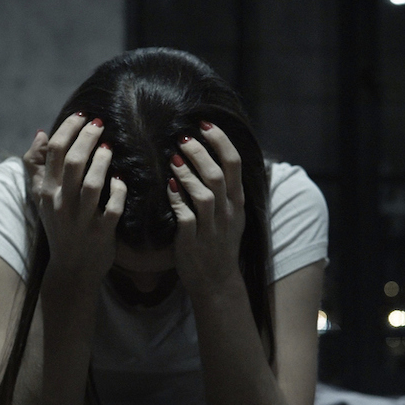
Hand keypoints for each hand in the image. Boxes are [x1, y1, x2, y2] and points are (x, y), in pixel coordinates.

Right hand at [24, 113, 126, 285]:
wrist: (71, 268)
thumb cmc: (59, 226)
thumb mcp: (42, 198)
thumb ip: (36, 166)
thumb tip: (42, 134)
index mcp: (46, 191)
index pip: (54, 152)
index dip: (69, 129)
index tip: (83, 116)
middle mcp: (61, 204)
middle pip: (73, 162)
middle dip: (88, 137)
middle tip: (100, 123)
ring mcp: (81, 220)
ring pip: (92, 184)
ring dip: (103, 161)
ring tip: (109, 147)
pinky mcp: (100, 234)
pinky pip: (112, 208)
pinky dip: (118, 191)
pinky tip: (120, 180)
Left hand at [167, 121, 244, 296]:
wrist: (217, 281)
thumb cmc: (218, 243)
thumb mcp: (231, 215)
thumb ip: (225, 188)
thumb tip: (213, 155)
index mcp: (237, 202)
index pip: (234, 163)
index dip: (220, 140)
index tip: (205, 123)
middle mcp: (228, 212)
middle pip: (217, 174)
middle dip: (200, 152)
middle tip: (183, 136)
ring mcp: (212, 228)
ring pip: (204, 194)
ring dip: (188, 173)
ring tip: (173, 157)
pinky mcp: (193, 241)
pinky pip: (186, 216)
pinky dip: (177, 199)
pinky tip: (167, 186)